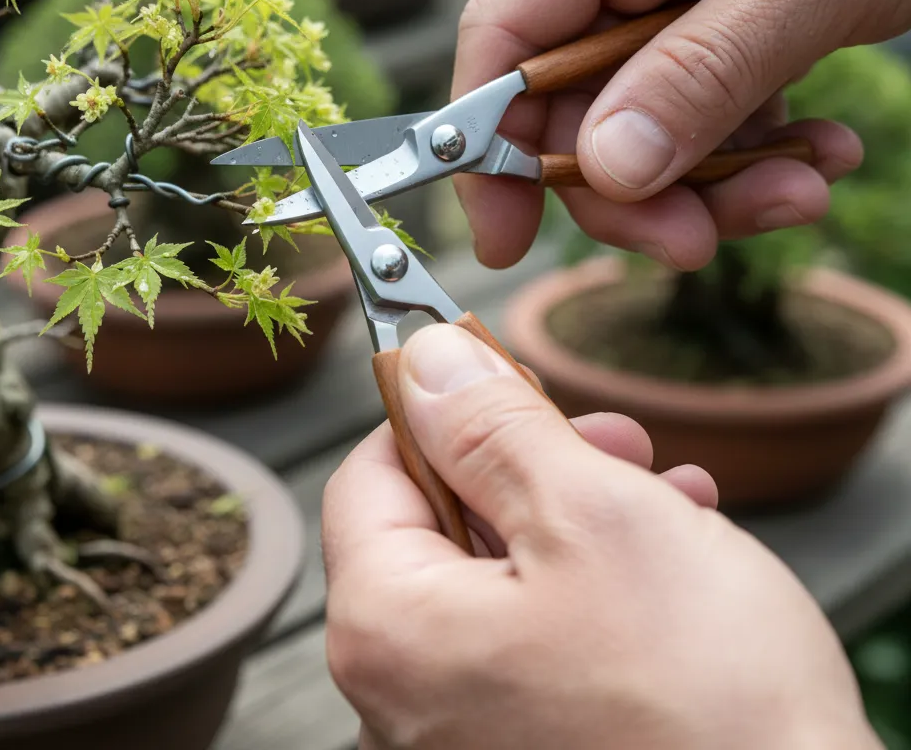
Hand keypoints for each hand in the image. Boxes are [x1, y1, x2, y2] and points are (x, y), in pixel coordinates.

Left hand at [322, 326, 880, 749]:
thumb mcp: (592, 515)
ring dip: (577, 517)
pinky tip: (668, 559)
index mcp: (389, 632)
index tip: (504, 382)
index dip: (438, 413)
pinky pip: (534, 642)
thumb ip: (487, 427)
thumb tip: (425, 363)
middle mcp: (402, 700)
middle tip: (610, 438)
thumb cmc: (705, 700)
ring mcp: (462, 736)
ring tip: (663, 493)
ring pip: (499, 579)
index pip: (370, 476)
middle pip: (440, 528)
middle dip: (530, 465)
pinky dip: (592, 586)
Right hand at [454, 0, 910, 270]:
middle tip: (696, 243)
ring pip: (644, 124)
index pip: (504, 37)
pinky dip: (755, 153)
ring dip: (712, 181)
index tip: (505, 237)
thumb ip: (704, 72)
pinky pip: (706, 112)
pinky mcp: (723, 19)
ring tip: (802, 192)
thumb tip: (608, 168)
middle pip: (573, 102)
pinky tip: (820, 156)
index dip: (487, 144)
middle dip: (633, 186)